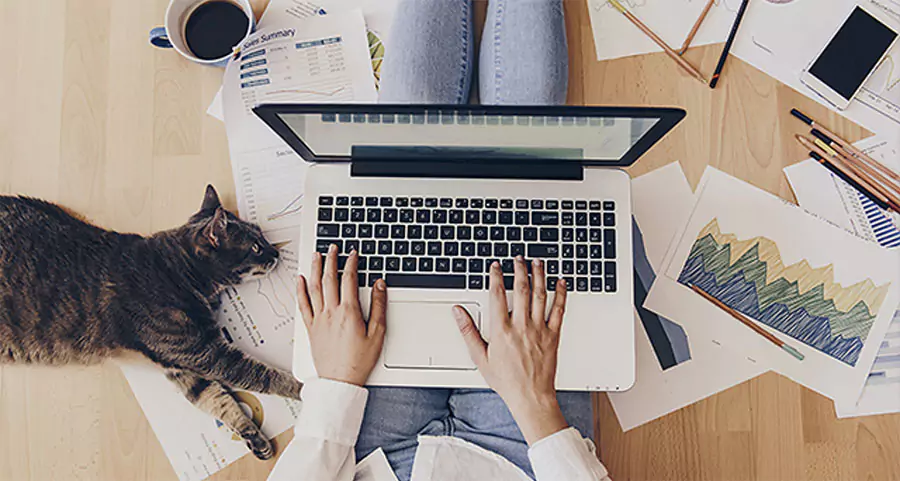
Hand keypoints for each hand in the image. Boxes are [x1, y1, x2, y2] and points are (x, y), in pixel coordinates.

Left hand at [297, 245, 386, 385]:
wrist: (340, 381)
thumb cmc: (359, 361)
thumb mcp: (378, 333)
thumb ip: (379, 306)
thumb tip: (380, 285)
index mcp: (349, 312)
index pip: (349, 279)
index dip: (351, 263)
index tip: (353, 253)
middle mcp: (331, 312)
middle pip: (329, 279)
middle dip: (331, 259)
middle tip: (332, 248)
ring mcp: (318, 319)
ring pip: (314, 288)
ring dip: (315, 269)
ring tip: (316, 255)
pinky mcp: (311, 328)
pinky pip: (303, 305)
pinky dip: (300, 290)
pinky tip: (300, 280)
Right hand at [453, 257, 568, 444]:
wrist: (530, 396)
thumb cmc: (506, 380)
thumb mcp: (480, 357)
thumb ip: (468, 331)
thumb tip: (458, 312)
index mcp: (502, 330)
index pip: (497, 295)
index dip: (496, 277)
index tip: (496, 266)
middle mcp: (521, 326)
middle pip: (521, 289)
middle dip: (519, 270)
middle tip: (518, 258)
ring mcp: (539, 329)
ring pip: (540, 295)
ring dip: (539, 275)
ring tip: (537, 262)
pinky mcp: (553, 335)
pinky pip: (559, 310)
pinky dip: (561, 294)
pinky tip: (561, 282)